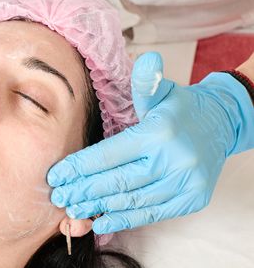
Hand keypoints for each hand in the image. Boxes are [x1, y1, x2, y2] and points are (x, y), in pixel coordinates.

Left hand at [47, 52, 253, 233]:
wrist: (222, 123)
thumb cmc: (182, 107)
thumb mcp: (162, 90)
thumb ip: (145, 81)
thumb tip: (146, 58)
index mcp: (159, 133)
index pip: (109, 154)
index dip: (79, 167)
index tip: (56, 175)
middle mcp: (173, 160)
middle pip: (117, 181)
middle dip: (83, 190)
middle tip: (58, 197)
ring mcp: (185, 183)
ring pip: (133, 200)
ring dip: (99, 207)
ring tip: (73, 210)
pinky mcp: (192, 199)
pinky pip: (153, 213)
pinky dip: (126, 218)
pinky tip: (102, 221)